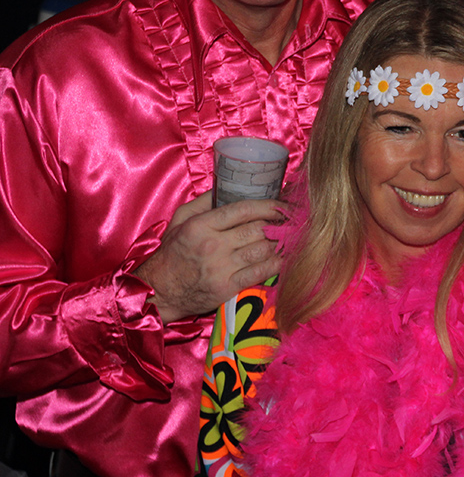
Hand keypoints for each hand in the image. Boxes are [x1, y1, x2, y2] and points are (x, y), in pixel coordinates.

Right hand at [133, 191, 283, 322]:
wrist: (158, 291)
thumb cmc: (171, 253)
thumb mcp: (179, 220)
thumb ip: (204, 202)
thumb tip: (227, 185)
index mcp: (201, 225)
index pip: (243, 210)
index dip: (268, 205)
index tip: (283, 204)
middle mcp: (213, 245)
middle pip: (257, 229)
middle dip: (278, 223)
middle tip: (292, 220)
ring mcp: (221, 268)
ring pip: (262, 249)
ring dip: (280, 242)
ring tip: (290, 236)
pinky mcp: (227, 287)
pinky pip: (259, 272)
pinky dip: (276, 264)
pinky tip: (283, 257)